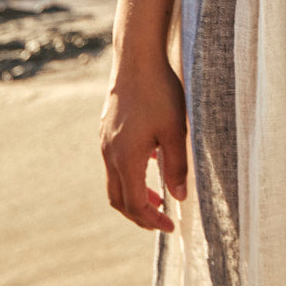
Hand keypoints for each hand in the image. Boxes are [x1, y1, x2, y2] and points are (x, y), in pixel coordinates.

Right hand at [100, 54, 188, 232]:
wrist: (137, 60)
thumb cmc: (160, 93)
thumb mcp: (176, 131)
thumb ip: (177, 166)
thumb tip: (180, 196)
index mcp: (126, 159)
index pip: (136, 205)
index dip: (152, 220)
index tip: (171, 226)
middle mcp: (110, 154)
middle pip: (119, 200)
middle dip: (139, 215)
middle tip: (160, 220)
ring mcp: (105, 142)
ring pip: (115, 182)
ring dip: (134, 195)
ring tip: (157, 197)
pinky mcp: (106, 130)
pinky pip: (114, 162)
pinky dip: (129, 174)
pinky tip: (149, 163)